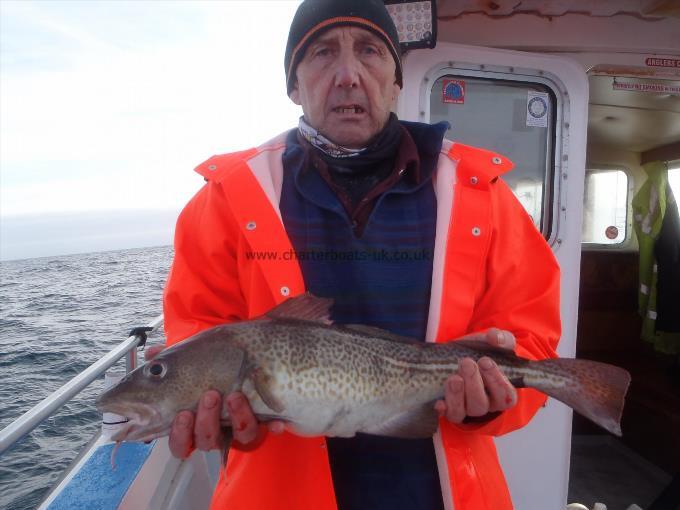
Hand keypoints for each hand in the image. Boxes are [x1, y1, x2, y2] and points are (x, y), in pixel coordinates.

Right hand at [144, 344, 283, 458]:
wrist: (250, 358)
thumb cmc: (214, 365)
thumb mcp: (191, 358)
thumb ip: (169, 359)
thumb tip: (151, 353)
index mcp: (195, 422)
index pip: (181, 442)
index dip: (180, 435)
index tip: (182, 415)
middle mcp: (219, 429)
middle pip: (208, 441)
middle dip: (207, 421)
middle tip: (210, 396)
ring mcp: (243, 426)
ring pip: (240, 436)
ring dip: (237, 417)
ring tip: (235, 395)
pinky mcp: (266, 421)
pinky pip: (270, 430)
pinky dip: (271, 426)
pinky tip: (275, 420)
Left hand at [434, 328, 517, 423]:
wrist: (459, 354)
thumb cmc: (482, 351)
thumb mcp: (493, 342)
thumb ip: (500, 338)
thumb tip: (495, 337)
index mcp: (501, 392)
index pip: (506, 396)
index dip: (497, 381)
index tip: (485, 361)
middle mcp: (484, 404)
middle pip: (481, 404)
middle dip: (474, 383)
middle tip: (467, 363)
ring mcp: (465, 408)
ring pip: (463, 411)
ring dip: (457, 395)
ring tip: (454, 378)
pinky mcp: (448, 408)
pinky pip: (445, 414)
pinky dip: (442, 409)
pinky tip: (439, 402)